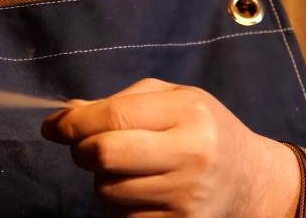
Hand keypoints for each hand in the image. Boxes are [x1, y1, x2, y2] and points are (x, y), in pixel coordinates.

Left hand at [41, 78, 299, 217]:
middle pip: (105, 155)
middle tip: (84, 147)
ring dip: (102, 179)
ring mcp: (186, 197)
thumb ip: (121, 101)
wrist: (252, 180)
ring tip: (128, 168)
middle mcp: (190, 155)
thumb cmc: (203, 129)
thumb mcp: (173, 99)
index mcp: (188, 114)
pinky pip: (123, 217)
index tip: (53, 127)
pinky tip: (142, 191)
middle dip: (81, 150)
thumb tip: (66, 113)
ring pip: (107, 191)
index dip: (73, 122)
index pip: (114, 116)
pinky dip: (120, 204)